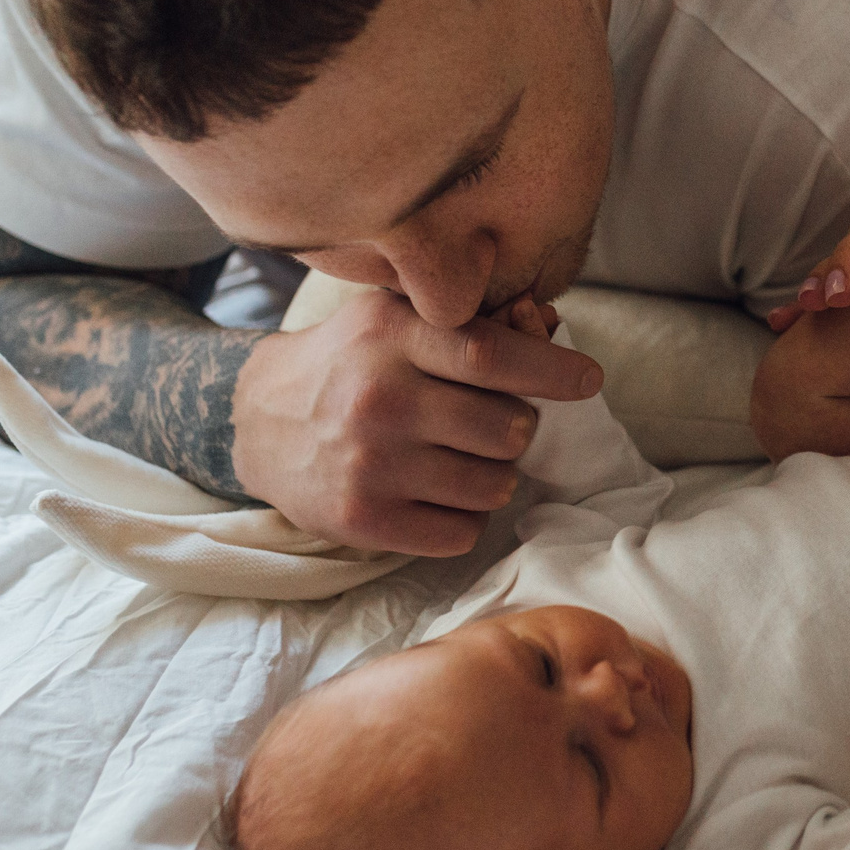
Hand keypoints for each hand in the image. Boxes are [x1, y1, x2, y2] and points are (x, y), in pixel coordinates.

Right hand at [227, 287, 602, 554]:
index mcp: (393, 336)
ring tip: (465, 458)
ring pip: (494, 487)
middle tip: (497, 423)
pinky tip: (441, 492)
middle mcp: (380, 400)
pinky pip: (462, 533)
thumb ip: (472, 319)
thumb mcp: (397, 316)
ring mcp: (370, 465)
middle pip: (507, 429)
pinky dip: (468, 518)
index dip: (552, 371)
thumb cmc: (353, 360)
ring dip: (498, 476)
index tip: (589, 379)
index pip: (491, 356)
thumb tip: (552, 326)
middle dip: (520, 429)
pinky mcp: (362, 520)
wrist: (260, 419)